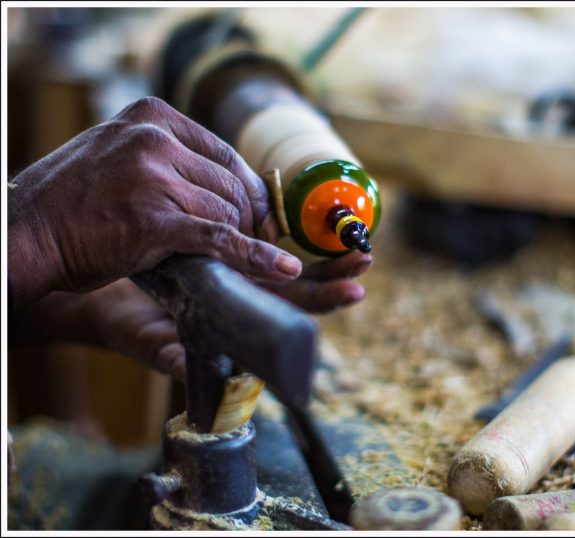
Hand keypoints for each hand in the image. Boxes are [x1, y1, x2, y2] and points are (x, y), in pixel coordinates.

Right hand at [8, 96, 299, 307]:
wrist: (25, 232)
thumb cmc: (74, 201)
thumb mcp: (122, 156)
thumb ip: (171, 159)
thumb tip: (232, 187)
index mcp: (152, 116)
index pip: (225, 153)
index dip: (251, 189)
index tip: (261, 215)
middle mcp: (155, 139)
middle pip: (232, 184)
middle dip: (248, 218)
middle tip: (255, 242)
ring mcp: (154, 177)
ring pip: (227, 212)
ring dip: (236, 239)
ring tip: (227, 257)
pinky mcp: (154, 219)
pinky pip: (219, 238)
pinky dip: (253, 256)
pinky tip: (278, 268)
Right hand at [81, 253, 371, 380]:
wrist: (104, 296)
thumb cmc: (124, 324)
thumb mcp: (148, 340)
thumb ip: (173, 355)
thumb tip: (194, 371)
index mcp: (238, 321)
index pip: (292, 314)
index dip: (324, 301)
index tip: (355, 290)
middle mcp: (247, 299)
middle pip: (303, 289)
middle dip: (336, 275)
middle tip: (365, 257)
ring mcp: (241, 276)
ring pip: (293, 267)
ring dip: (323, 254)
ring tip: (354, 238)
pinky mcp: (229, 252)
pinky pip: (266, 240)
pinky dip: (289, 229)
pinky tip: (308, 216)